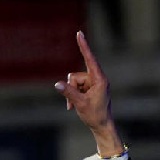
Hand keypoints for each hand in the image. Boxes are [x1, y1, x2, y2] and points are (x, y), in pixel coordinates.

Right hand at [54, 31, 123, 155]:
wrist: (102, 127)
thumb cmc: (95, 115)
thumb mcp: (80, 103)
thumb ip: (68, 92)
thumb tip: (57, 84)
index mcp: (100, 80)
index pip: (89, 59)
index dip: (83, 46)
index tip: (79, 33)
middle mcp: (97, 79)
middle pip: (75, 76)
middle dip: (71, 87)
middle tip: (74, 102)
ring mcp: (93, 84)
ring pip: (73, 81)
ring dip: (71, 93)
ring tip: (75, 105)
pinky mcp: (89, 89)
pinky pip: (75, 87)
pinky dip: (72, 95)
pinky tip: (74, 106)